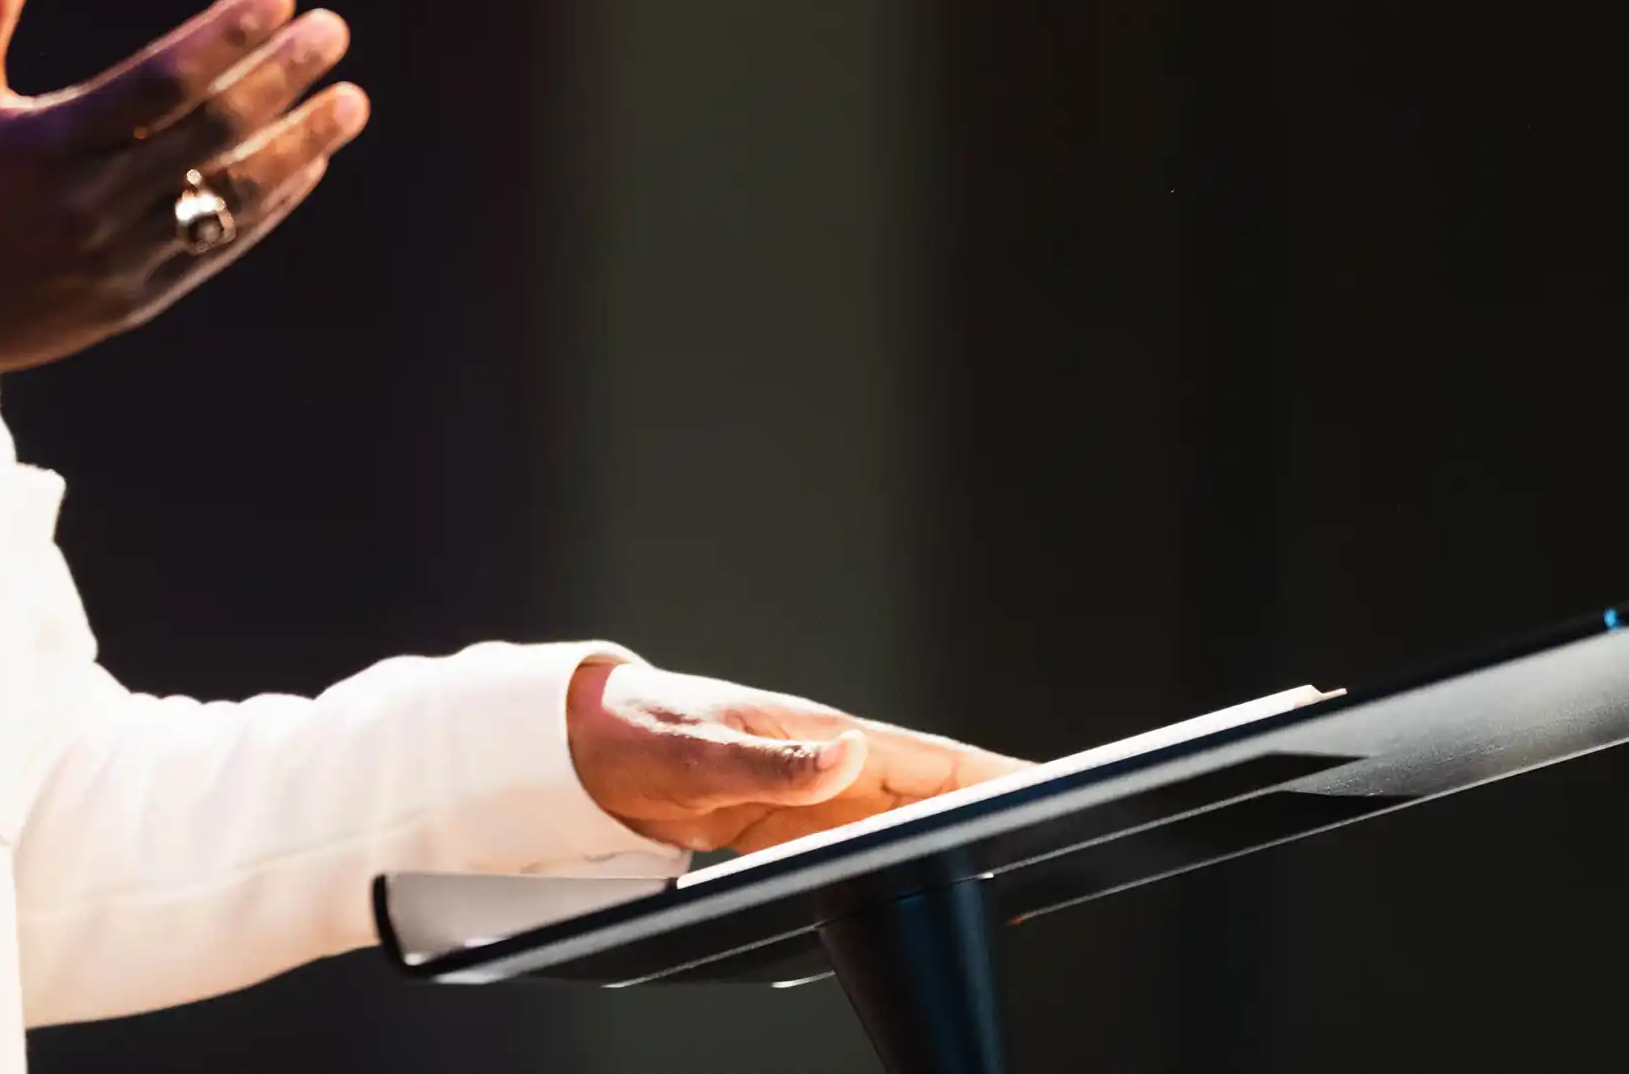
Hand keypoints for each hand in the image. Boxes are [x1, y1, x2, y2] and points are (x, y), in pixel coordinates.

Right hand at [0, 0, 369, 393]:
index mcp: (45, 143)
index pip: (157, 81)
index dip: (224, 38)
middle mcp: (88, 202)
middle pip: (208, 133)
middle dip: (280, 77)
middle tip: (331, 30)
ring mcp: (118, 257)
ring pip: (228, 193)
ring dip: (299, 144)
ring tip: (350, 99)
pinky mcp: (137, 298)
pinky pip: (219, 244)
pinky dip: (270, 203)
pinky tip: (310, 162)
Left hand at [565, 659, 1030, 853]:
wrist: (574, 745)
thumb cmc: (630, 730)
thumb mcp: (692, 752)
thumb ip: (768, 762)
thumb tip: (849, 754)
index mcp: (816, 734)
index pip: (925, 757)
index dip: (991, 774)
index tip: (1053, 789)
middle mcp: (822, 765)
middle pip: (925, 799)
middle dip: (988, 817)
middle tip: (1054, 845)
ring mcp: (805, 799)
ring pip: (894, 828)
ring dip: (941, 849)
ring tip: (1000, 879)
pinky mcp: (780, 831)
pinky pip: (849, 853)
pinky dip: (886, 871)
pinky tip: (909, 897)